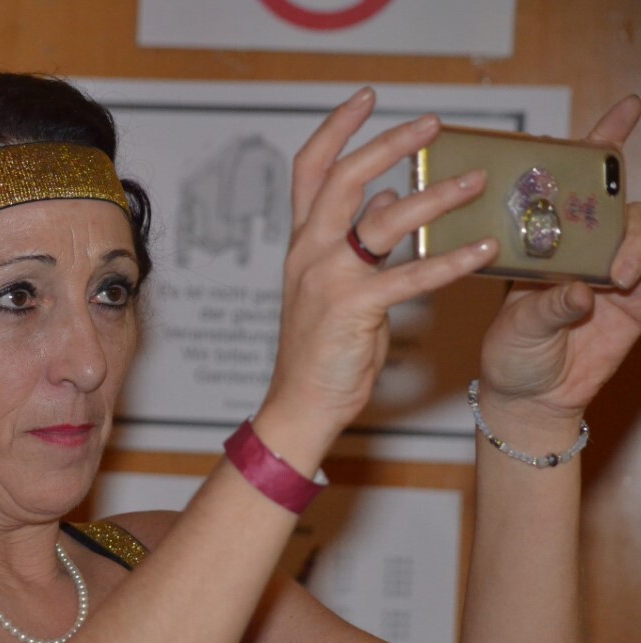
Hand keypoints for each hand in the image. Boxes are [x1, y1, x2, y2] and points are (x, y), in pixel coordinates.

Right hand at [256, 88, 496, 462]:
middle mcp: (309, 253)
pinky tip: (484, 250)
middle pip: (341, 179)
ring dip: (435, 197)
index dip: (335, 129)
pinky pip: (410, 277)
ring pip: (382, 221)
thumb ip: (356, 242)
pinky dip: (451, 261)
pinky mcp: (353, 309)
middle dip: (388, 144)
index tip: (365, 99)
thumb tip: (384, 202)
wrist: (299, 402)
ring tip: (475, 183)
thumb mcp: (334, 286)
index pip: (309, 171)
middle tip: (432, 125)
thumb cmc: (320, 347)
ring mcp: (327, 279)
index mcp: (302, 243)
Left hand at [479, 95, 640, 422]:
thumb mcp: (518, 329)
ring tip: (623, 277)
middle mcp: (582, 248)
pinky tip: (637, 280)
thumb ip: (548, 307)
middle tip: (617, 266)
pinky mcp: (637, 302)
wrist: (530, 398)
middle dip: (628, 220)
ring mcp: (614, 272)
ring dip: (640, 250)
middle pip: (622, 210)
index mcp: (544, 239)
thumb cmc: (510, 354)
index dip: (603, 142)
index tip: (628, 109)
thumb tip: (581, 292)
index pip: (575, 183)